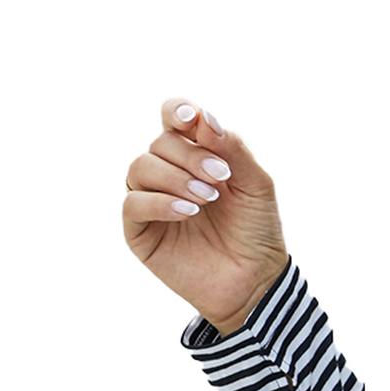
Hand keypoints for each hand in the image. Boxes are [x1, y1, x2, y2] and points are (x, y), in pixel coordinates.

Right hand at [123, 98, 288, 333]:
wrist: (256, 279)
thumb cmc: (256, 229)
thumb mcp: (255, 184)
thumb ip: (232, 148)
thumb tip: (203, 117)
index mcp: (195, 155)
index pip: (173, 119)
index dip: (176, 110)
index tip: (190, 117)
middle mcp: (168, 173)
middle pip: (160, 142)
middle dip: (190, 155)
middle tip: (220, 177)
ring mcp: (150, 200)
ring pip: (140, 167)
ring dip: (175, 177)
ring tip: (207, 199)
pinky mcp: (139, 230)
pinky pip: (133, 203)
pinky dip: (160, 202)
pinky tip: (188, 212)